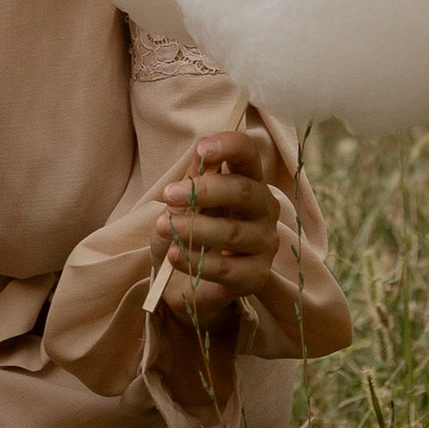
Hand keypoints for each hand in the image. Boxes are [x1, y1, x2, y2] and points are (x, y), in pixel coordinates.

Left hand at [150, 124, 283, 330]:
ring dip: (194, 229)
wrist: (184, 280)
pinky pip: (227, 268)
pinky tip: (174, 256)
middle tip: (169, 195)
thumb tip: (199, 154)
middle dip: (204, 190)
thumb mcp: (183, 202)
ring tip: (163, 227)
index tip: (202, 149)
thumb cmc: (189, 232)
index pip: (249, 155)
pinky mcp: (256, 275)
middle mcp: (264, 209)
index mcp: (248, 181)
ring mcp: (264, 243)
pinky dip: (197, 261)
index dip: (229, 146)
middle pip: (243, 191)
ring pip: (233, 232)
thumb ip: (192, 180)